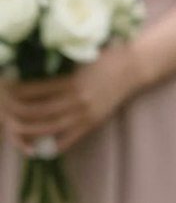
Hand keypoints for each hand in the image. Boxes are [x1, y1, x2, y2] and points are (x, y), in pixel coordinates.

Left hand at [1, 44, 142, 155]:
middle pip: (33, 113)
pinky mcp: (91, 123)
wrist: (135, 67)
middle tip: (3, 108)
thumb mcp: (82, 55)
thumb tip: (27, 68)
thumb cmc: (107, 55)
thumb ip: (59, 65)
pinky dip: (46, 147)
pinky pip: (63, 142)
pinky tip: (34, 145)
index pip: (32, 91)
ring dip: (23, 132)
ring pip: (44, 130)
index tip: (3, 87)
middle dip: (12, 113)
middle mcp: (75, 99)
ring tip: (12, 127)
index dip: (12, 91)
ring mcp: (83, 114)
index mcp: (71, 80)